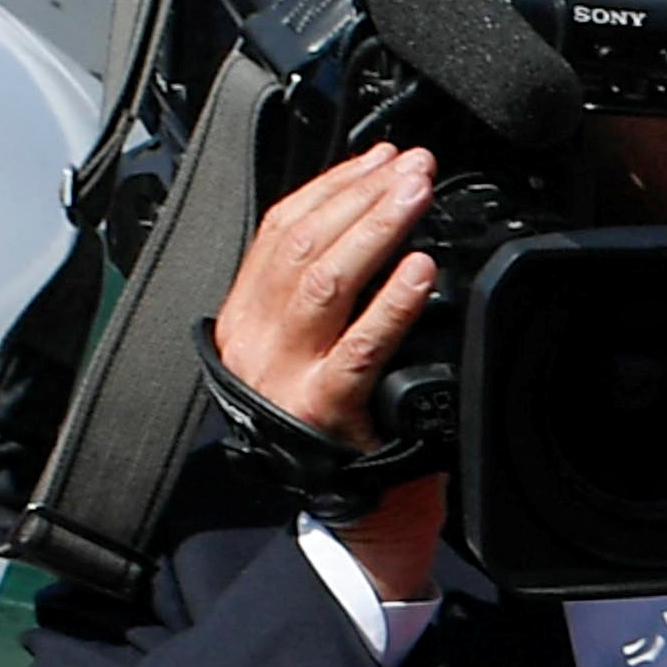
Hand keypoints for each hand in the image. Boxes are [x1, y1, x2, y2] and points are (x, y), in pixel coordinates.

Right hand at [213, 147, 438, 443]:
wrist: (346, 508)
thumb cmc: (337, 421)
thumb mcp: (311, 345)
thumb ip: (325, 291)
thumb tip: (375, 214)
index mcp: (248, 316)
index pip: (281, 229)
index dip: (333, 186)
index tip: (379, 158)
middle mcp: (257, 339)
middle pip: (303, 244)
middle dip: (362, 194)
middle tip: (412, 166)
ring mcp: (287, 374)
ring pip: (324, 282)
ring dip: (376, 229)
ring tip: (417, 195)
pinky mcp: (323, 408)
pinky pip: (359, 347)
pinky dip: (392, 302)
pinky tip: (419, 271)